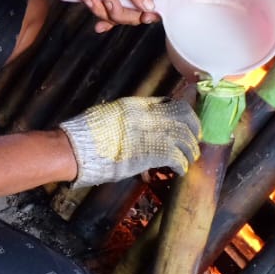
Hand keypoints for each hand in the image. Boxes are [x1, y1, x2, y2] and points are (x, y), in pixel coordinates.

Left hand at [48, 0, 160, 31]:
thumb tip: (150, 5)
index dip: (150, 9)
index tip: (145, 17)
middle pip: (134, 11)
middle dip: (119, 11)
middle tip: (108, 1)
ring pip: (117, 15)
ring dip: (101, 10)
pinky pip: (104, 15)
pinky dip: (97, 15)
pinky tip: (91, 11)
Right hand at [58, 97, 200, 187]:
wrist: (78, 149)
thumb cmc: (87, 135)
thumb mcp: (109, 115)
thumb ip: (127, 118)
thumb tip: (138, 126)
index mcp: (136, 105)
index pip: (170, 103)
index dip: (183, 113)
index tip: (187, 122)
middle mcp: (148, 116)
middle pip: (183, 117)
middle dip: (194, 128)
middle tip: (196, 139)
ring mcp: (151, 133)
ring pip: (185, 138)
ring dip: (190, 149)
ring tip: (191, 157)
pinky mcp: (151, 154)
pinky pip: (177, 157)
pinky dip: (182, 165)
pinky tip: (181, 170)